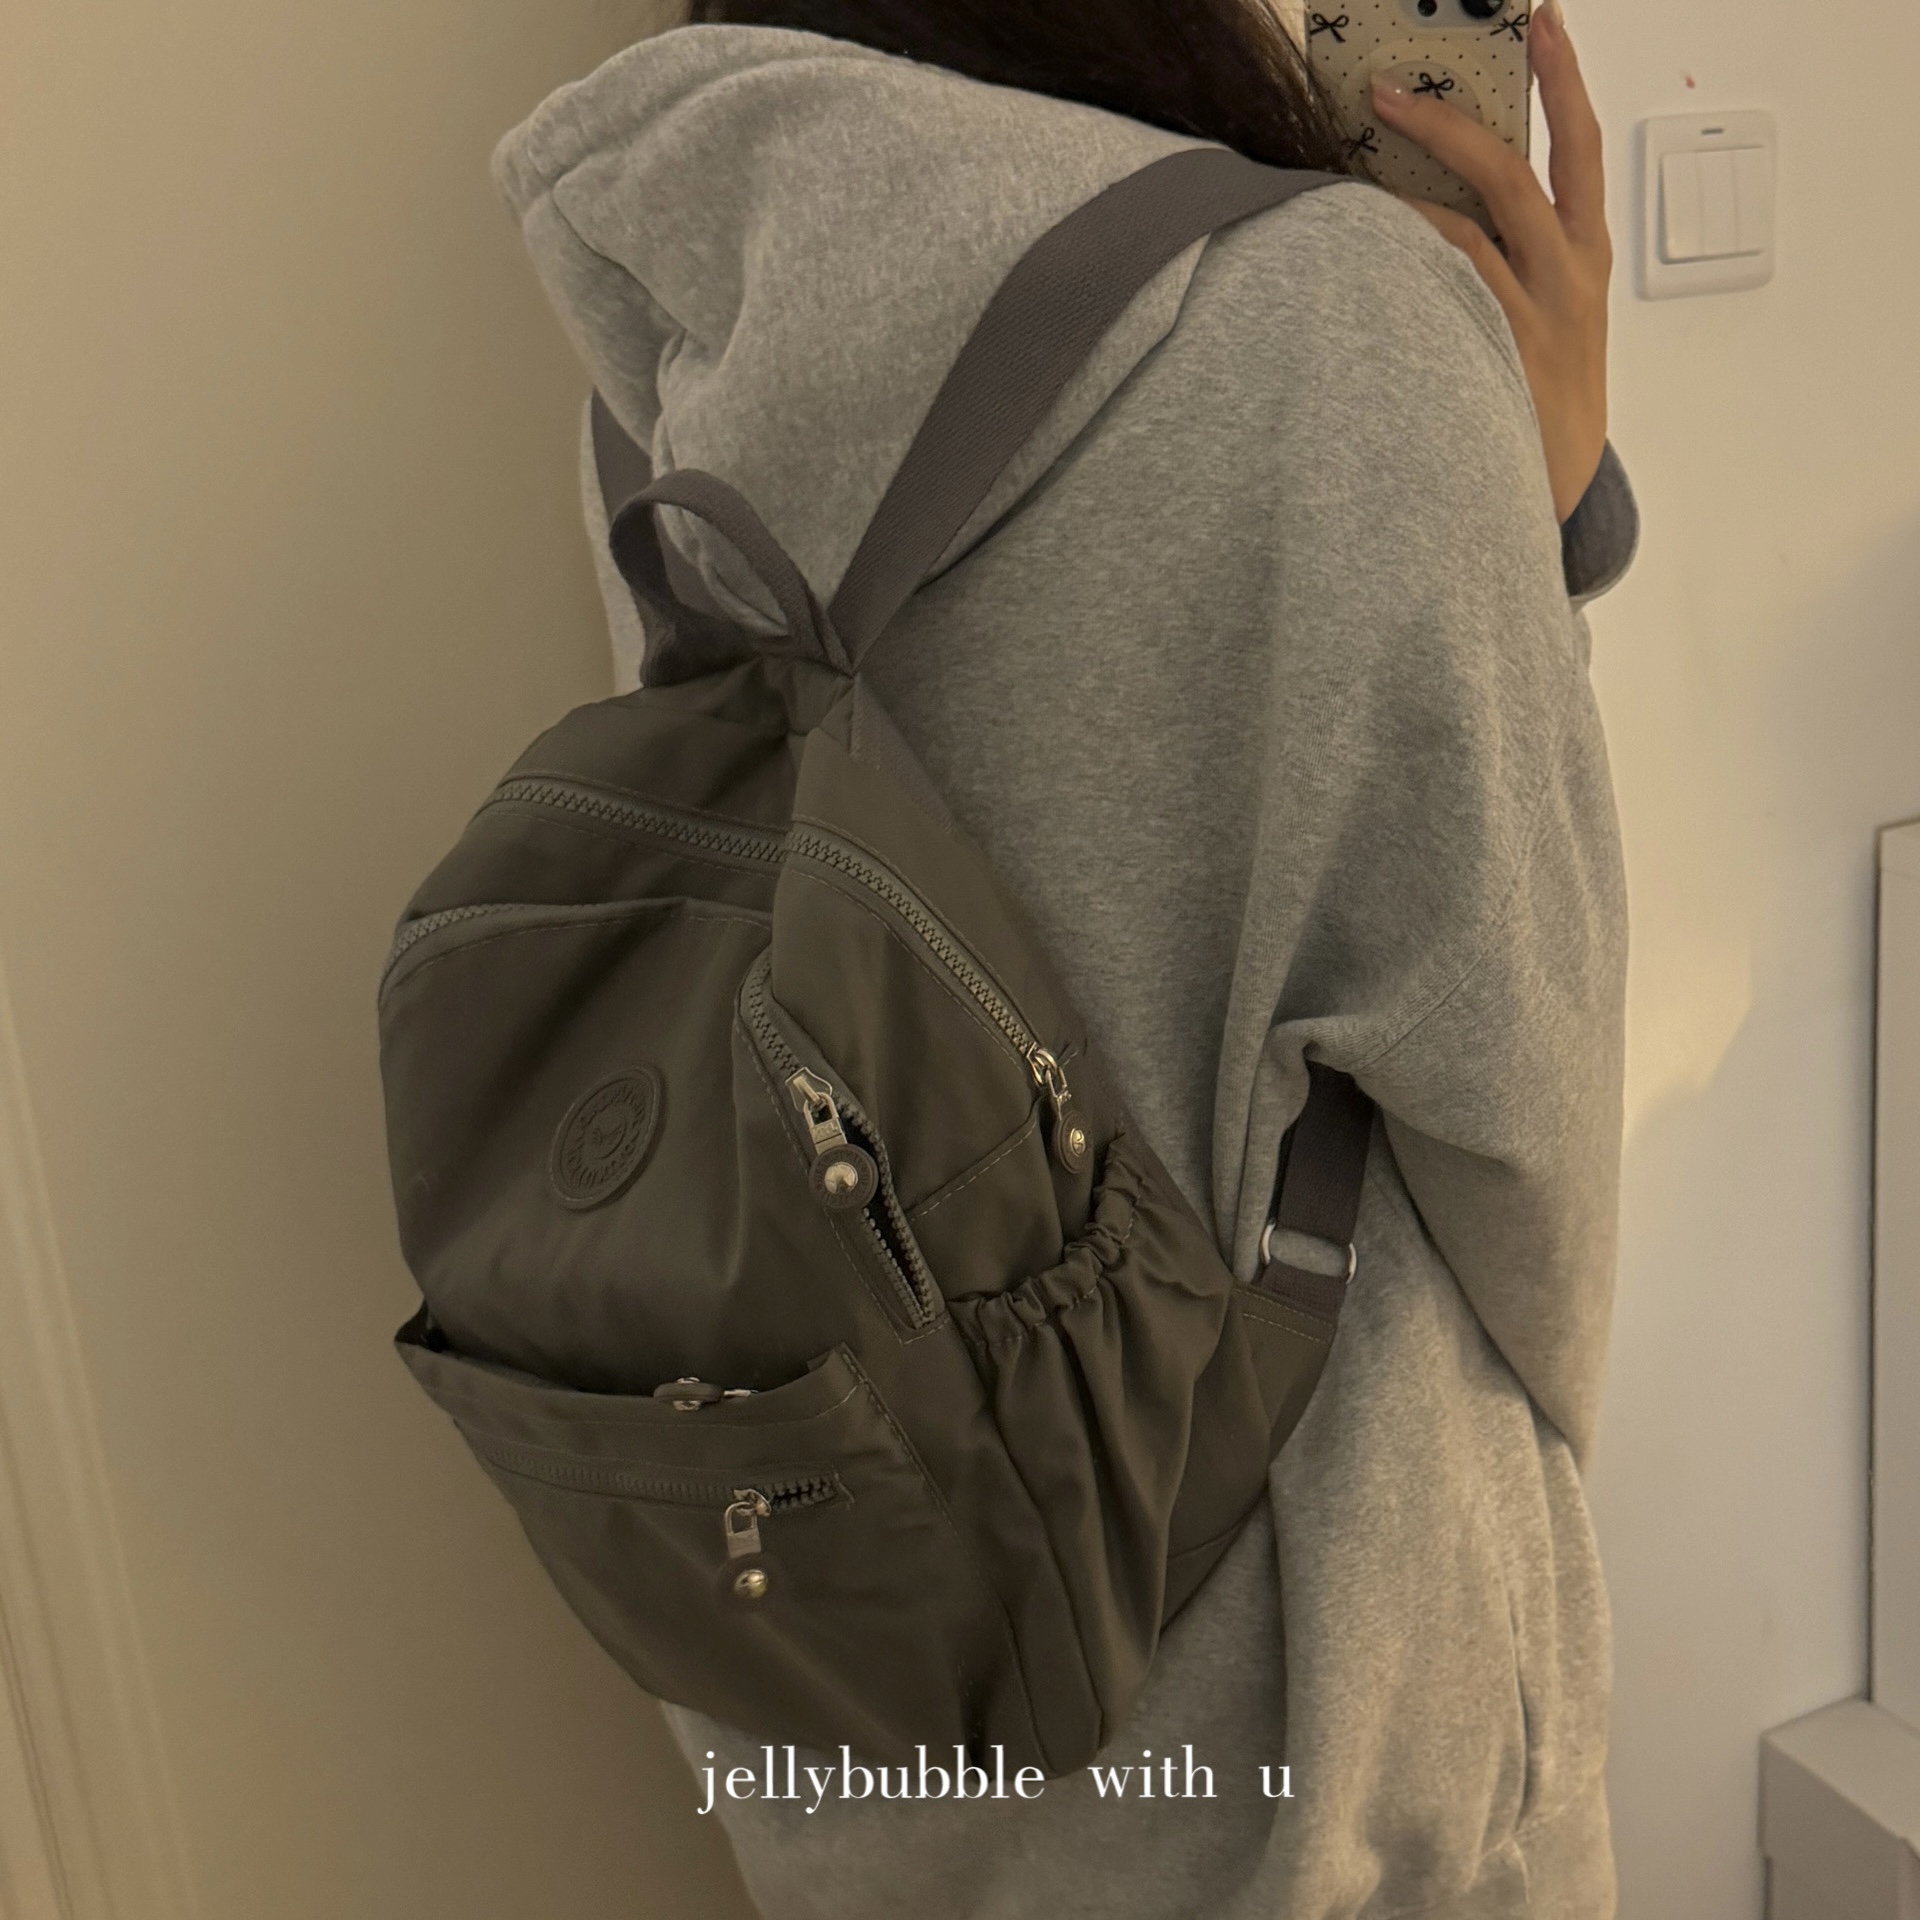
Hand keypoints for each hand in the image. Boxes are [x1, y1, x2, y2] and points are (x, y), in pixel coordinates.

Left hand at [1370, 2, 1609, 522]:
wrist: (1554, 486)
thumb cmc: (1540, 397)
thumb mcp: (1560, 315)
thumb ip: (1519, 257)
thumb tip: (1439, 205)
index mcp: (1585, 255)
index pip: (1580, 145)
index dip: (1564, 79)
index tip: (1545, 21)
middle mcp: (1563, 275)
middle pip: (1511, 172)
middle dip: (1449, 122)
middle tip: (1389, 89)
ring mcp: (1523, 317)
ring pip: (1456, 233)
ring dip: (1393, 201)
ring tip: (1341, 191)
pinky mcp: (1485, 356)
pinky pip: (1432, 296)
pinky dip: (1394, 267)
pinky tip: (1354, 254)